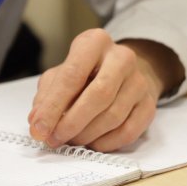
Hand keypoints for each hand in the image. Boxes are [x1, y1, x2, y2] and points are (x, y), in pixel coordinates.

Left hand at [28, 29, 183, 151]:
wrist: (122, 72)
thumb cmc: (84, 74)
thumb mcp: (60, 75)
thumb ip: (46, 96)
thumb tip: (37, 122)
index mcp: (94, 43)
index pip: (72, 76)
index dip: (52, 107)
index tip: (38, 129)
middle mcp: (121, 58)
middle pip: (98, 96)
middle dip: (72, 123)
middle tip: (54, 139)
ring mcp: (139, 81)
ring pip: (113, 116)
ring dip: (87, 135)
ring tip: (70, 140)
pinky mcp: (149, 104)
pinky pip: (129, 130)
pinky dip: (106, 143)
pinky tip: (92, 143)